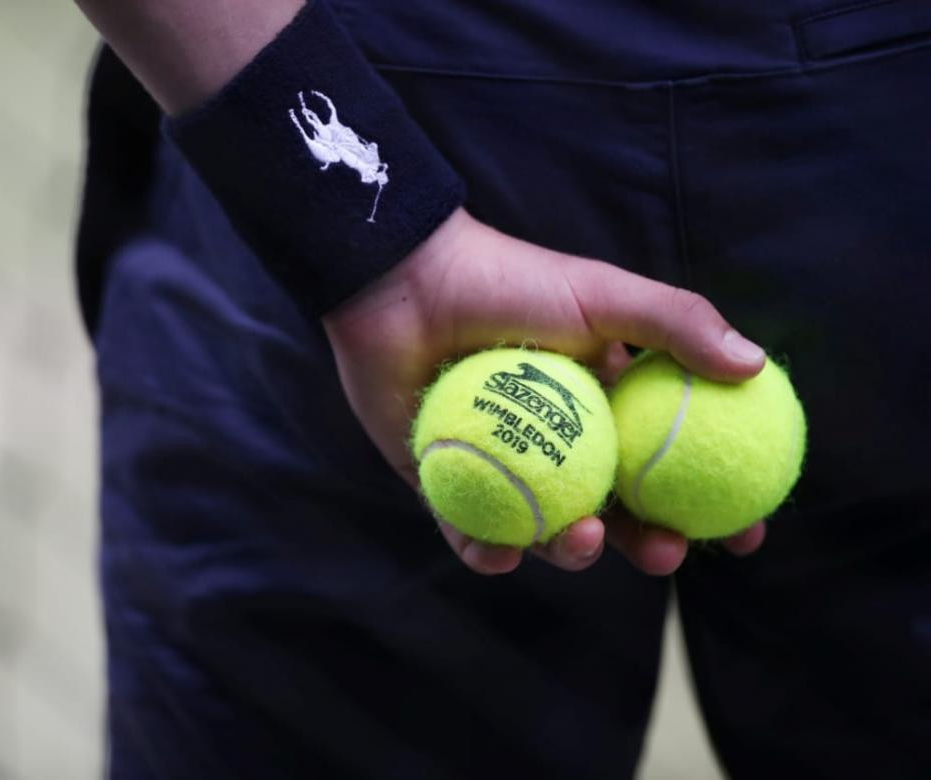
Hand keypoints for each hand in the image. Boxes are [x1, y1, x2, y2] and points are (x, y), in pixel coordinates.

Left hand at [322, 208, 767, 575]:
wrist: (407, 280)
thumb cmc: (508, 280)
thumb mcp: (603, 294)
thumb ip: (676, 325)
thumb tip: (756, 367)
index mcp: (605, 406)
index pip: (670, 464)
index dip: (712, 503)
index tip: (744, 533)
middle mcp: (558, 443)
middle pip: (616, 513)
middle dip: (649, 544)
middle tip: (665, 551)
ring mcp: (503, 466)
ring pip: (548, 532)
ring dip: (573, 553)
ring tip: (583, 537)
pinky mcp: (445, 484)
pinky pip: (472, 533)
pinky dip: (489, 551)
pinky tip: (504, 552)